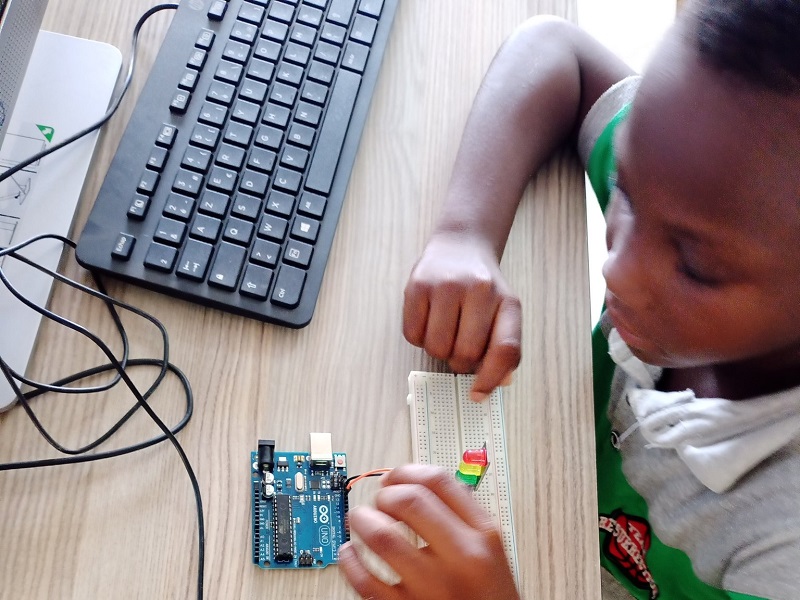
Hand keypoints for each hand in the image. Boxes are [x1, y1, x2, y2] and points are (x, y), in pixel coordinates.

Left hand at [339, 464, 519, 599]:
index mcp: (482, 535)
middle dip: (385, 494)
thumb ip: (461, 518)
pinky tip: (350, 555)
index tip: (395, 477)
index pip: (439, 482)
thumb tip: (418, 487)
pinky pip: (367, 582)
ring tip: (359, 520)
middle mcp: (459, 558)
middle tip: (379, 501)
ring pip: (383, 538)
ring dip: (362, 521)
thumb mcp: (490, 551)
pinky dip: (351, 563)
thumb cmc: (489, 598)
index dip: (408, 472)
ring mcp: (432, 587)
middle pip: (411, 501)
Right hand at [403, 232, 521, 399]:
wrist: (460, 247)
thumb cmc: (482, 289)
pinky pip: (413, 335)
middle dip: (460, 360)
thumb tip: (495, 384)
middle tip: (459, 346)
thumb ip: (504, 347)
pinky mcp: (417, 285)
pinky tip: (428, 320)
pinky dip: (419, 338)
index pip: (505, 350)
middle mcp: (480, 290)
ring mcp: (446, 286)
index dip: (491, 378)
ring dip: (438, 350)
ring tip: (444, 330)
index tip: (477, 393)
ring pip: (437, 348)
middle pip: (465, 354)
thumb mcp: (503, 311)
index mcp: (507, 302)